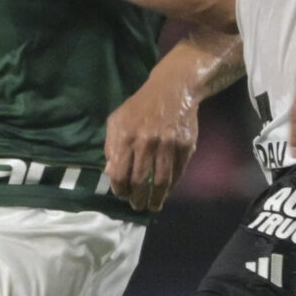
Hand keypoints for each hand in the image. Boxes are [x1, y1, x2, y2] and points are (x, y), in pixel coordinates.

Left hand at [104, 73, 200, 212]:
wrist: (172, 89)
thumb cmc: (140, 107)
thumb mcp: (117, 121)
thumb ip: (111, 146)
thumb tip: (110, 172)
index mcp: (126, 137)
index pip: (119, 174)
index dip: (120, 189)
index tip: (123, 195)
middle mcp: (146, 142)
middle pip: (140, 181)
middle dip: (138, 199)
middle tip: (138, 206)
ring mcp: (168, 145)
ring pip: (162, 181)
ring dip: (157, 198)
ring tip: (153, 205)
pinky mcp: (185, 146)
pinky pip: (178, 172)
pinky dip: (172, 186)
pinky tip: (167, 191)